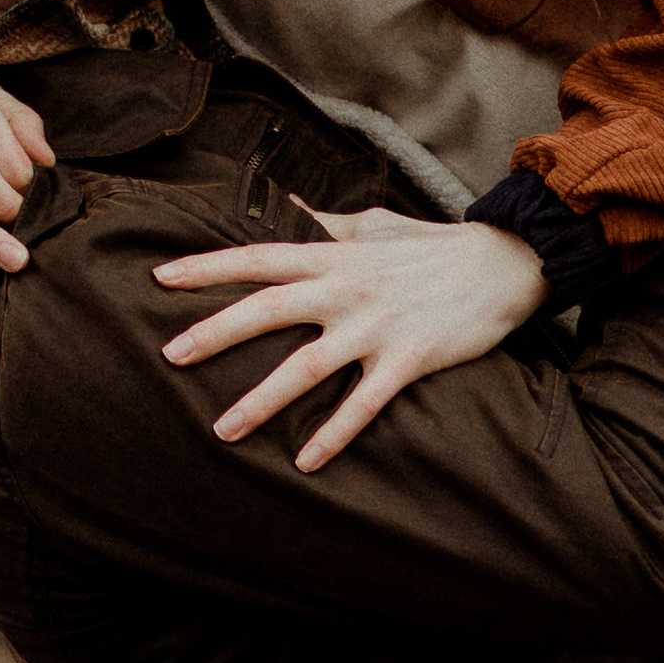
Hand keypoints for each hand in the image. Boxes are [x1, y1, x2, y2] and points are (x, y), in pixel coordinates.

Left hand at [153, 205, 550, 471]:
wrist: (502, 264)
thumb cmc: (431, 247)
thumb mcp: (373, 224)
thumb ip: (323, 221)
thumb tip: (281, 200)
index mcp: (334, 255)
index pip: (259, 257)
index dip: (208, 266)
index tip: (161, 278)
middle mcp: (347, 289)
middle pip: (268, 309)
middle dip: (215, 332)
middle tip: (168, 355)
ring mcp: (376, 325)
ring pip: (307, 367)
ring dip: (261, 400)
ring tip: (222, 429)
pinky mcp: (408, 358)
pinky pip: (364, 403)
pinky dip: (335, 433)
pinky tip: (305, 462)